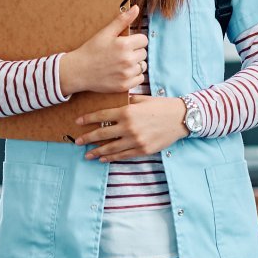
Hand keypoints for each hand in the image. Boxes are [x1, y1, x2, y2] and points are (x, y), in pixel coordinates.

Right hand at [59, 4, 147, 94]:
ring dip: (135, 64)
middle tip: (121, 53)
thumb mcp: (106, 33)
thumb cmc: (91, 50)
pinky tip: (123, 72)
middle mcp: (127, 60)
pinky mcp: (125, 85)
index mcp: (124, 45)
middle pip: (144, 53)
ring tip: (121, 63)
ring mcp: (126, 74)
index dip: (135, 40)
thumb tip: (136, 8)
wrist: (79, 71)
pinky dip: (134, 76)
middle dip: (135, 51)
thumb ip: (122, 20)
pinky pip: (140, 79)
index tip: (126, 43)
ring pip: (142, 66)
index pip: (144, 40)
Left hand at [74, 95, 188, 161]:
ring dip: (97, 151)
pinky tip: (103, 158)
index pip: (101, 116)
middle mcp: (129, 127)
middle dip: (88, 138)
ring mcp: (135, 140)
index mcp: (127, 112)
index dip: (88, 119)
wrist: (180, 118)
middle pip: (102, 134)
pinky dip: (111, 157)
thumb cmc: (161, 106)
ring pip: (111, 148)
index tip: (77, 122)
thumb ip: (126, 102)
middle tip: (77, 142)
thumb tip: (114, 102)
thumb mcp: (142, 99)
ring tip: (87, 154)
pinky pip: (123, 155)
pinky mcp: (142, 150)